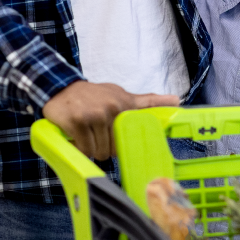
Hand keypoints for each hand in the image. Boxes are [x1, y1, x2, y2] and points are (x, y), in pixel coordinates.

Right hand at [42, 81, 179, 160]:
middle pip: (114, 148)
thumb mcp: (121, 94)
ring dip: (91, 148)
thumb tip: (177, 99)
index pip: (136, 126)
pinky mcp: (77, 122)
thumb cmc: (94, 95)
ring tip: (86, 134)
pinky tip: (76, 137)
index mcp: (124, 103)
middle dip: (105, 147)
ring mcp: (94, 115)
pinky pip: (84, 149)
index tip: (156, 125)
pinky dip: (79, 148)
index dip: (137, 134)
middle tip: (98, 135)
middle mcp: (111, 108)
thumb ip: (147, 101)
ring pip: (99, 151)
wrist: (62, 88)